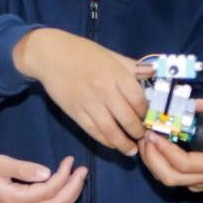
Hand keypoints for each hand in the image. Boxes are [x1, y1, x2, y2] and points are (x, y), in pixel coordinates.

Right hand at [0, 155, 87, 202]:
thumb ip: (21, 168)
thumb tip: (47, 172)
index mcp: (14, 200)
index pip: (48, 190)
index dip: (64, 176)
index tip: (71, 160)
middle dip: (73, 188)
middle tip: (83, 170)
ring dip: (69, 196)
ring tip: (79, 178)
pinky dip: (59, 200)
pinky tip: (64, 188)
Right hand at [13, 29, 150, 155]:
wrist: (50, 55)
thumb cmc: (81, 51)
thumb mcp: (110, 54)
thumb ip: (131, 65)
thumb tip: (152, 71)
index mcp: (115, 74)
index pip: (138, 100)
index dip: (145, 112)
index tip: (146, 116)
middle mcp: (104, 91)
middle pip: (127, 119)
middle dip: (137, 132)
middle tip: (142, 136)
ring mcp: (89, 104)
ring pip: (111, 131)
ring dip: (123, 144)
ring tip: (131, 150)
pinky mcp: (75, 113)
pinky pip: (93, 132)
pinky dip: (105, 141)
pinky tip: (113, 144)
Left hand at [139, 85, 202, 191]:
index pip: (184, 164)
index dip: (166, 150)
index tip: (154, 133)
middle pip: (169, 177)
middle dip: (151, 158)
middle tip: (144, 134)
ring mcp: (199, 182)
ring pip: (167, 179)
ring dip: (151, 161)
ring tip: (145, 138)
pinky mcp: (195, 180)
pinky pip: (171, 176)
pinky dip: (158, 163)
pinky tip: (154, 145)